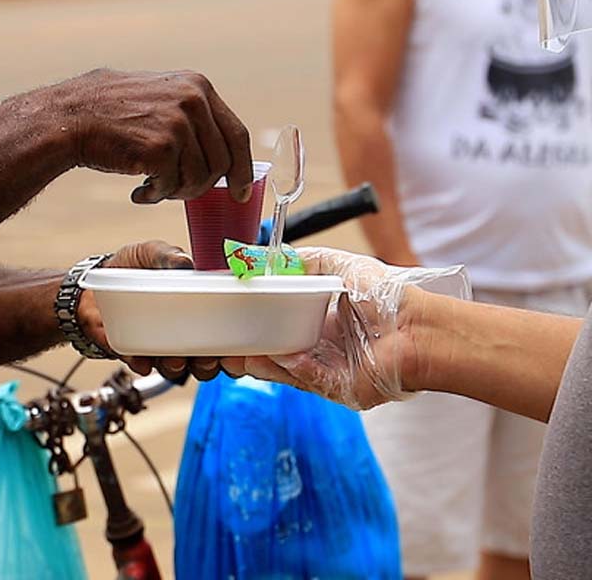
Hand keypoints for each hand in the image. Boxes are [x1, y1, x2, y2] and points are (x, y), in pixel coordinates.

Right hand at [58, 69, 253, 203]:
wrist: (70, 117)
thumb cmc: (109, 113)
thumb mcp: (159, 96)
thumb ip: (191, 115)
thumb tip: (221, 151)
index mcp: (198, 87)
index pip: (237, 134)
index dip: (243, 169)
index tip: (241, 192)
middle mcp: (194, 101)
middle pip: (221, 163)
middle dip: (202, 187)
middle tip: (179, 194)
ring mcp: (178, 123)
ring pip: (198, 179)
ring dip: (176, 193)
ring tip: (152, 189)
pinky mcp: (161, 147)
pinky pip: (172, 187)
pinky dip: (156, 197)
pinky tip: (138, 192)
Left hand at [76, 240, 223, 380]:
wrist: (92, 284)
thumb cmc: (131, 266)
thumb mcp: (150, 253)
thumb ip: (167, 256)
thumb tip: (184, 262)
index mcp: (196, 306)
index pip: (225, 331)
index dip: (235, 346)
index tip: (237, 349)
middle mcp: (183, 331)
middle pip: (207, 360)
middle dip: (209, 364)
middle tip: (204, 357)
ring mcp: (161, 345)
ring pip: (178, 369)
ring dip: (178, 367)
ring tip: (171, 357)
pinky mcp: (136, 354)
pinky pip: (145, 367)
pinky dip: (143, 364)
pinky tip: (140, 358)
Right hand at [222, 247, 470, 409]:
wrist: (419, 328)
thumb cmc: (388, 296)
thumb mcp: (340, 265)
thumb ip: (303, 260)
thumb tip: (263, 255)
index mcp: (323, 323)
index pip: (281, 327)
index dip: (257, 324)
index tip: (234, 317)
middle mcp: (324, 348)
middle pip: (276, 352)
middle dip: (249, 349)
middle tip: (223, 343)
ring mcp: (329, 370)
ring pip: (284, 370)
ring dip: (260, 363)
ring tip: (234, 356)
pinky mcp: (338, 388)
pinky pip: (306, 378)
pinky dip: (291, 367)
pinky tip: (279, 356)